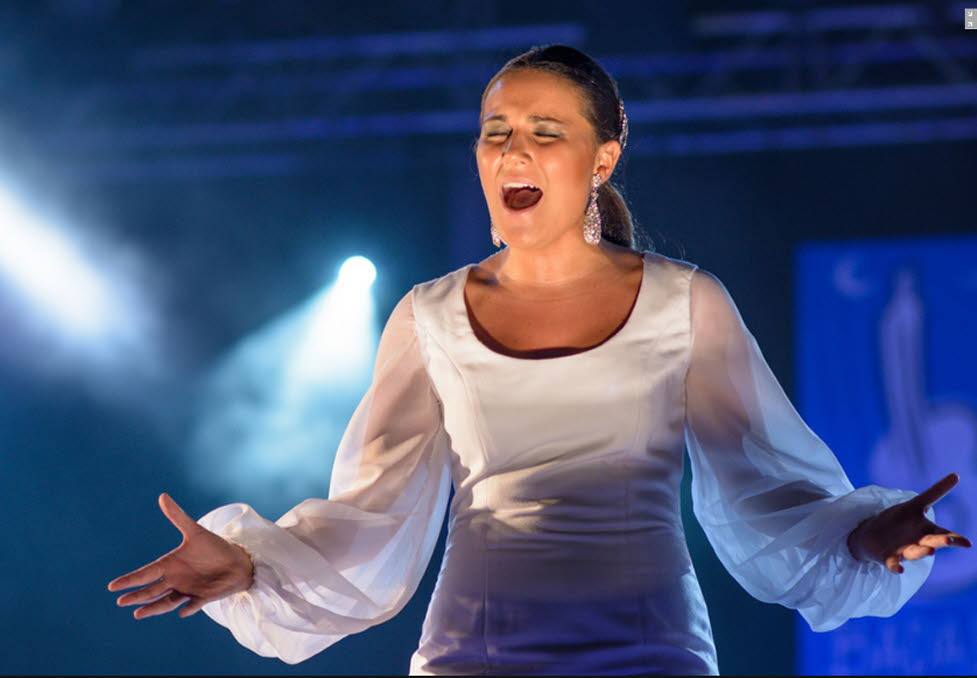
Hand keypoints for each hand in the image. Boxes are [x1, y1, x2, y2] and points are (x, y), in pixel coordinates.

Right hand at [107, 493, 254, 618]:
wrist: (237, 561)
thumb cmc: (214, 547)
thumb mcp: (195, 531)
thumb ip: (177, 516)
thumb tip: (162, 495)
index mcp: (170, 565)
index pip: (145, 573)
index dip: (130, 580)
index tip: (112, 586)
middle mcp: (176, 580)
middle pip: (152, 590)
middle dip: (137, 596)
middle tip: (121, 601)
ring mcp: (188, 590)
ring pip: (167, 602)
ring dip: (154, 608)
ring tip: (138, 614)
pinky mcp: (203, 597)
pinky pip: (194, 604)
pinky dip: (188, 608)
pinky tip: (182, 611)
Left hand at [847, 472, 972, 573]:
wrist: (871, 536)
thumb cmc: (899, 521)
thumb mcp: (916, 504)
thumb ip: (936, 492)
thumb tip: (957, 475)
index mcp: (926, 531)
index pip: (944, 534)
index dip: (956, 539)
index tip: (967, 543)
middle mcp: (918, 543)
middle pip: (932, 543)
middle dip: (941, 542)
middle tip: (950, 539)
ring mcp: (903, 551)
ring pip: (914, 553)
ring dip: (921, 552)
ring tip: (929, 550)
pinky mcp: (887, 557)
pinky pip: (893, 564)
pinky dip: (896, 566)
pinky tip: (899, 569)